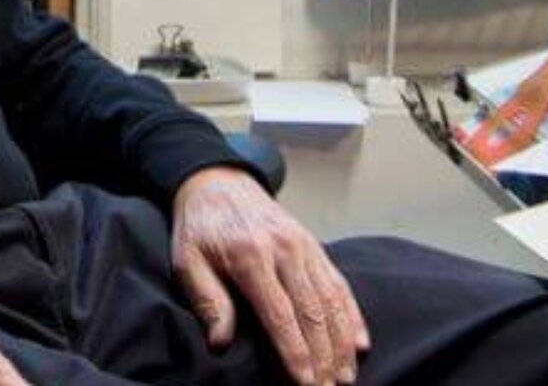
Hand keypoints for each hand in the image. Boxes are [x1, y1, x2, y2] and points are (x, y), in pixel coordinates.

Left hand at [171, 166, 369, 384]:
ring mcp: (304, 247)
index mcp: (250, 256)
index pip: (280, 314)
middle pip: (312, 313)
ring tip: (345, 377)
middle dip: (323, 358)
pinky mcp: (315, 246)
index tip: (305, 382)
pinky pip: (339, 284)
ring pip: (331, 302)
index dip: (295, 351)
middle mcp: (284, 250)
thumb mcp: (187, 260)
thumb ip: (208, 300)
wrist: (218, 182)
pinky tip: (360, 343)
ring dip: (341, 344)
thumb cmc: (200, 228)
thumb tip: (221, 343)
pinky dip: (352, 316)